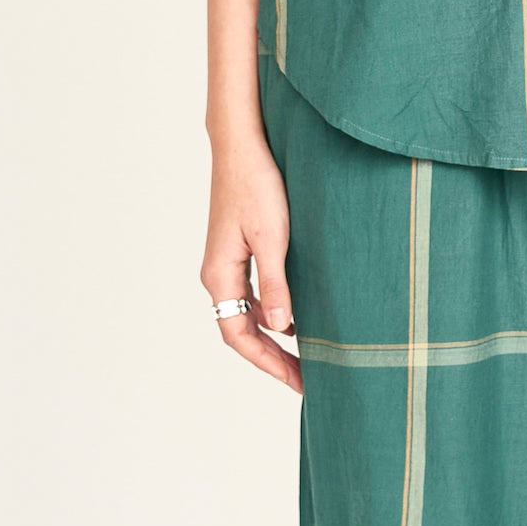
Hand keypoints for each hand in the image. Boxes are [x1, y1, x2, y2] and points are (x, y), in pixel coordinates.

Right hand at [201, 129, 301, 393]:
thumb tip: (281, 329)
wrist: (242, 145)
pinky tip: (300, 315)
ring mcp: (228, 262)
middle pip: (241, 330)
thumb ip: (276, 285)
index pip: (238, 336)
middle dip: (273, 357)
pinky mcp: (240, 249)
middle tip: (307, 378)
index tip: (296, 380)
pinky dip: (275, 310)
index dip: (267, 362)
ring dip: (274, 336)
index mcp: (220, 275)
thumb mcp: (272, 239)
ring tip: (307, 353)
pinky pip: (254, 293)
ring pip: (248, 313)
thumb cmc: (256, 185)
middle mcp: (219, 274)